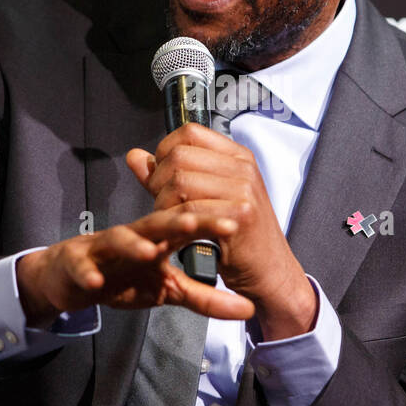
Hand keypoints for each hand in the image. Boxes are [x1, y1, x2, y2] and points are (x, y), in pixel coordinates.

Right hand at [16, 209, 255, 326]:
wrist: (72, 275)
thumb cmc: (124, 275)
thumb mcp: (168, 289)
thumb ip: (206, 297)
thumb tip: (248, 308)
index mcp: (158, 239)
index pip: (187, 225)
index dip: (209, 223)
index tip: (236, 222)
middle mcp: (133, 235)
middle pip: (156, 224)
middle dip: (175, 221)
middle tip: (196, 222)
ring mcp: (103, 247)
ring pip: (117, 239)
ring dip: (132, 243)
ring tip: (148, 251)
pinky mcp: (76, 262)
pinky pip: (81, 266)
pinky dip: (86, 272)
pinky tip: (94, 282)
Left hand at [126, 122, 316, 340]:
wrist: (270, 273)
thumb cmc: (239, 238)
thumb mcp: (206, 198)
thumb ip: (168, 175)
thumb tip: (135, 156)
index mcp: (237, 156)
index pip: (189, 132)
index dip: (165, 152)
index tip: (162, 176)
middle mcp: (243, 168)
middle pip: (179, 157)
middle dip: (158, 183)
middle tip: (163, 206)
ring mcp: (244, 189)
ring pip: (180, 183)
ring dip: (164, 206)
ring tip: (171, 222)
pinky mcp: (240, 214)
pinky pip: (190, 211)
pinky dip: (175, 225)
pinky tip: (179, 235)